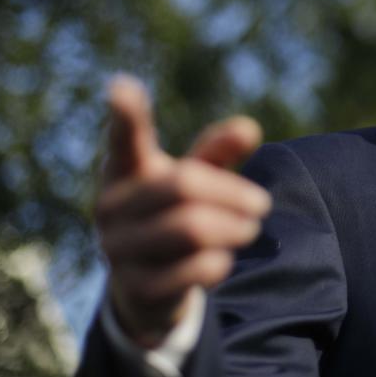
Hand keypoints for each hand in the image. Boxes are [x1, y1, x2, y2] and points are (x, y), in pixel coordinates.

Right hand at [96, 75, 270, 347]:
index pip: (124, 139)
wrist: (144, 290)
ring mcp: (118, 249)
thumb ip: (218, 153)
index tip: (121, 86)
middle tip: (263, 203)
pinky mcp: (136, 289)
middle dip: (233, 194)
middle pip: (184, 186)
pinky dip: (219, 262)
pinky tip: (224, 260)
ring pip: (191, 228)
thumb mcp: (195, 179)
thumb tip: (249, 128)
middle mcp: (112, 206)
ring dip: (233, 228)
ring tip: (252, 228)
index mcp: (125, 170)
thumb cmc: (172, 214)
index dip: (125, 114)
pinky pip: (191, 269)